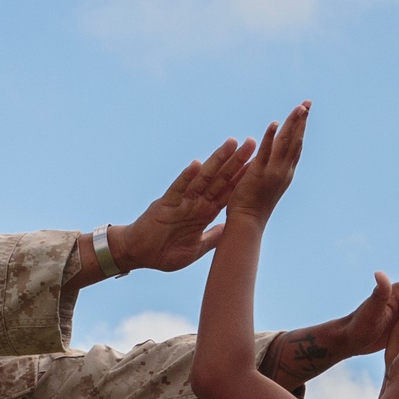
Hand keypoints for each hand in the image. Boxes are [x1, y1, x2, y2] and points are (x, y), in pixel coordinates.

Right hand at [108, 138, 256, 273]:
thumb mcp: (197, 248)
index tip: (258, 164)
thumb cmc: (165, 253)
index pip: (227, 192)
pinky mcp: (166, 203)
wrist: (140, 255)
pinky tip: (196, 164)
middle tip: (251, 143)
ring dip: (217, 160)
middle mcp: (196, 202)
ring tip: (231, 143)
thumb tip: (232, 231)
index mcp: (204, 213)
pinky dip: (187, 176)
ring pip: (203, 177)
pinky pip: (178, 188)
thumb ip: (214, 237)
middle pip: (220, 178)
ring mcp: (182, 201)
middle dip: (236, 162)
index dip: (242, 178)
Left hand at [225, 103, 310, 224]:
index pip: (296, 148)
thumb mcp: (264, 185)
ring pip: (285, 144)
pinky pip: (266, 152)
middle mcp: (283, 172)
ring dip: (292, 124)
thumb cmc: (251, 209)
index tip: (305, 114)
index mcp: (285, 174)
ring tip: (299, 107)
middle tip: (307, 103)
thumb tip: (265, 158)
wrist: (247, 224)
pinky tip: (275, 123)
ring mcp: (272, 173)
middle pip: (295, 142)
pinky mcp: (258, 174)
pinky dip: (270, 137)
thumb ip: (267, 170)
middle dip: (302, 122)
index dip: (301, 130)